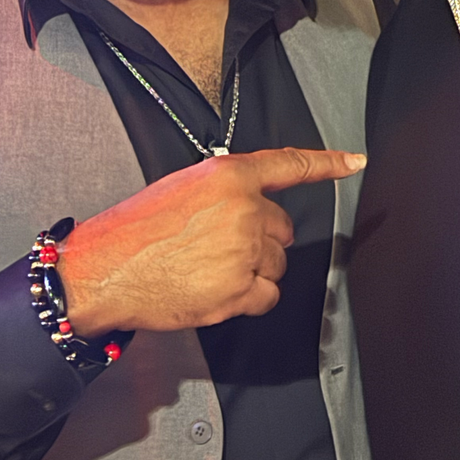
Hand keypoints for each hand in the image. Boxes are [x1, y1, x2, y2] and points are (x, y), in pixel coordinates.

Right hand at [57, 147, 365, 334]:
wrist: (104, 271)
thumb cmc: (133, 231)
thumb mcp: (180, 188)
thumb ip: (223, 191)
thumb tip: (249, 203)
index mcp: (227, 175)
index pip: (289, 165)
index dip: (328, 163)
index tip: (354, 162)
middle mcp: (243, 209)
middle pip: (282, 227)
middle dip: (259, 238)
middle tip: (216, 246)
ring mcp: (244, 250)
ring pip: (276, 263)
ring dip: (253, 269)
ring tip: (208, 268)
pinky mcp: (239, 288)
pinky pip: (268, 295)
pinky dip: (249, 297)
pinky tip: (217, 289)